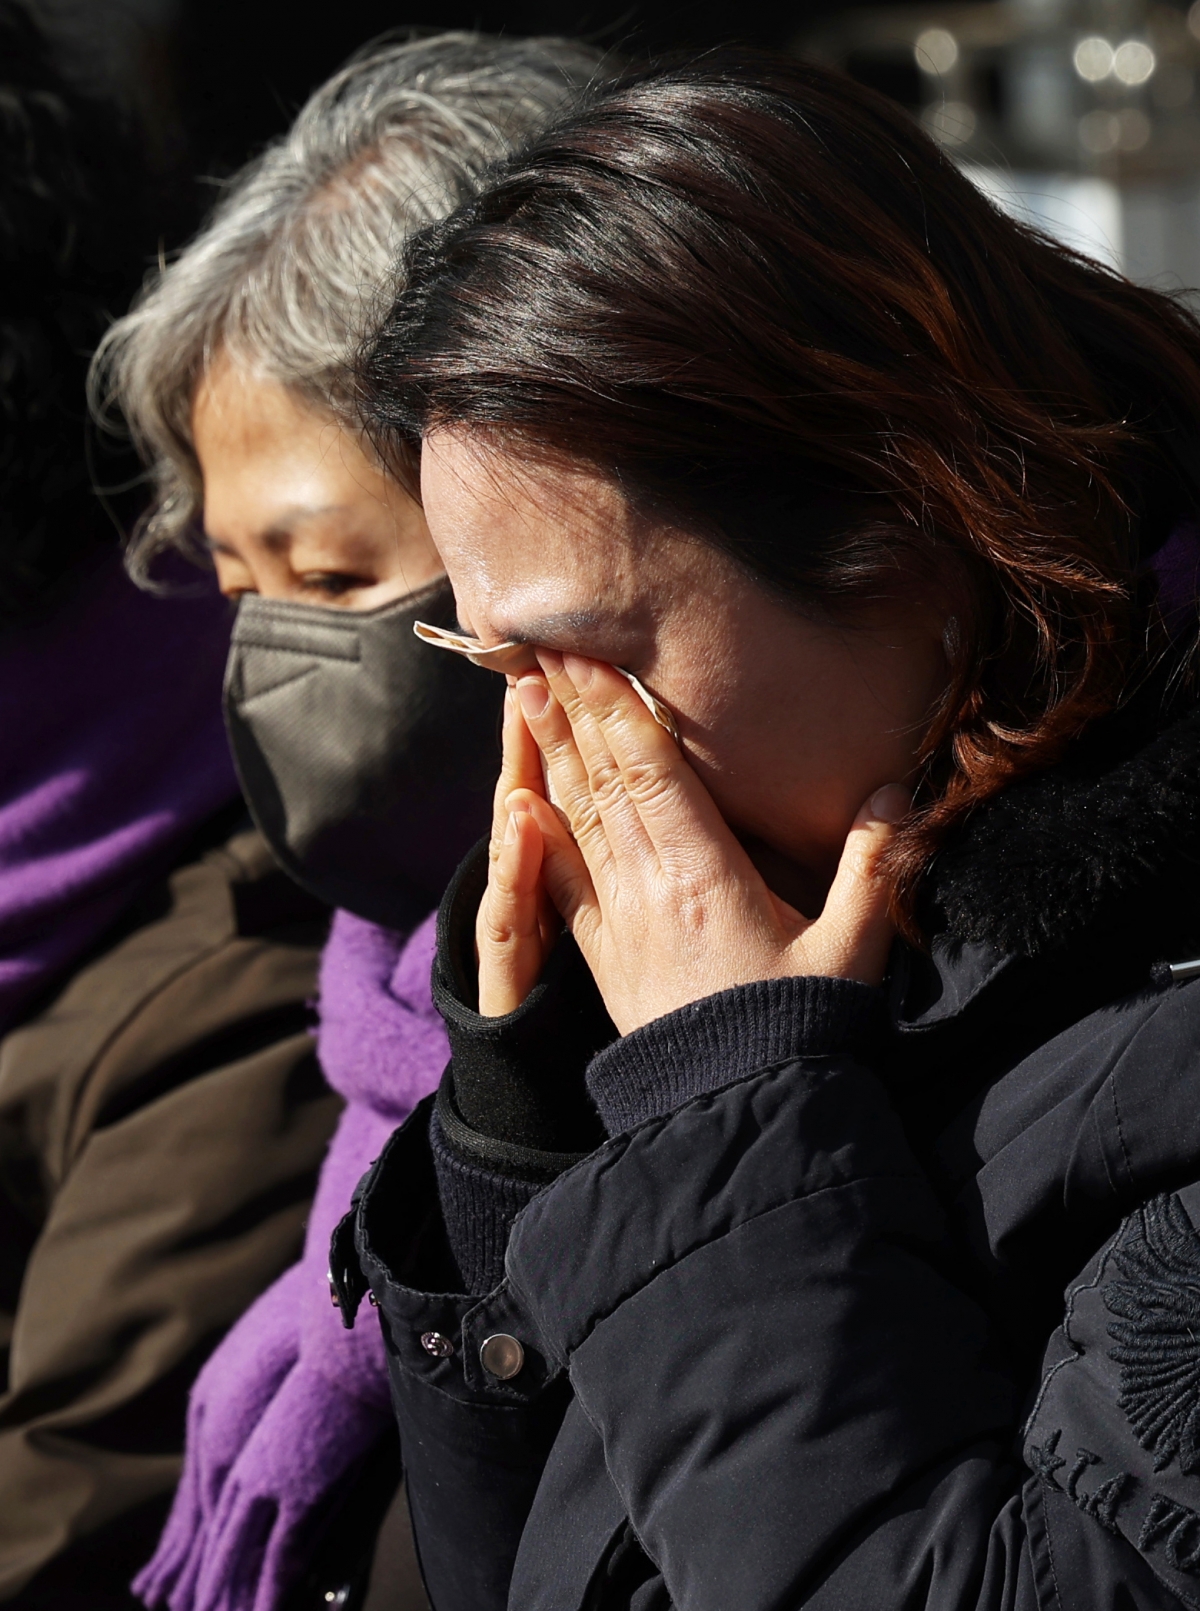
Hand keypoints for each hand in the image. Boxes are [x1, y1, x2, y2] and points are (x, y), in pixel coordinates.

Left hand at [481, 652, 907, 1033]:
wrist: (730, 1112)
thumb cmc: (795, 1031)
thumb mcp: (850, 953)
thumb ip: (874, 871)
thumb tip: (895, 793)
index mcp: (704, 875)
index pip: (651, 770)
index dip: (617, 706)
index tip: (590, 651)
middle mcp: (647, 886)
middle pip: (601, 778)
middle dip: (572, 706)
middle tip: (538, 642)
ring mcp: (617, 919)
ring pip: (574, 816)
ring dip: (549, 750)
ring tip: (524, 691)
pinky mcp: (602, 953)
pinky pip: (559, 879)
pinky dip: (537, 832)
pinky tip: (519, 799)